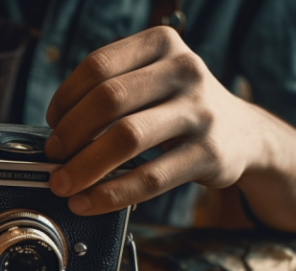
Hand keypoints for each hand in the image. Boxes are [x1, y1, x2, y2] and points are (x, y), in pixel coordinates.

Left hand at [44, 26, 267, 215]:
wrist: (243, 134)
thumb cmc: (182, 106)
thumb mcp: (154, 79)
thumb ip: (111, 92)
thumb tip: (56, 132)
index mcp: (162, 43)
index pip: (98, 66)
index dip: (65, 99)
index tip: (52, 124)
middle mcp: (185, 70)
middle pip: (108, 99)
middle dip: (70, 134)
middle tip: (52, 158)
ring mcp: (200, 112)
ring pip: (127, 138)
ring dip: (85, 166)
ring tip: (64, 184)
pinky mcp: (209, 154)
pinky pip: (150, 178)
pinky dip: (112, 194)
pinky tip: (90, 202)